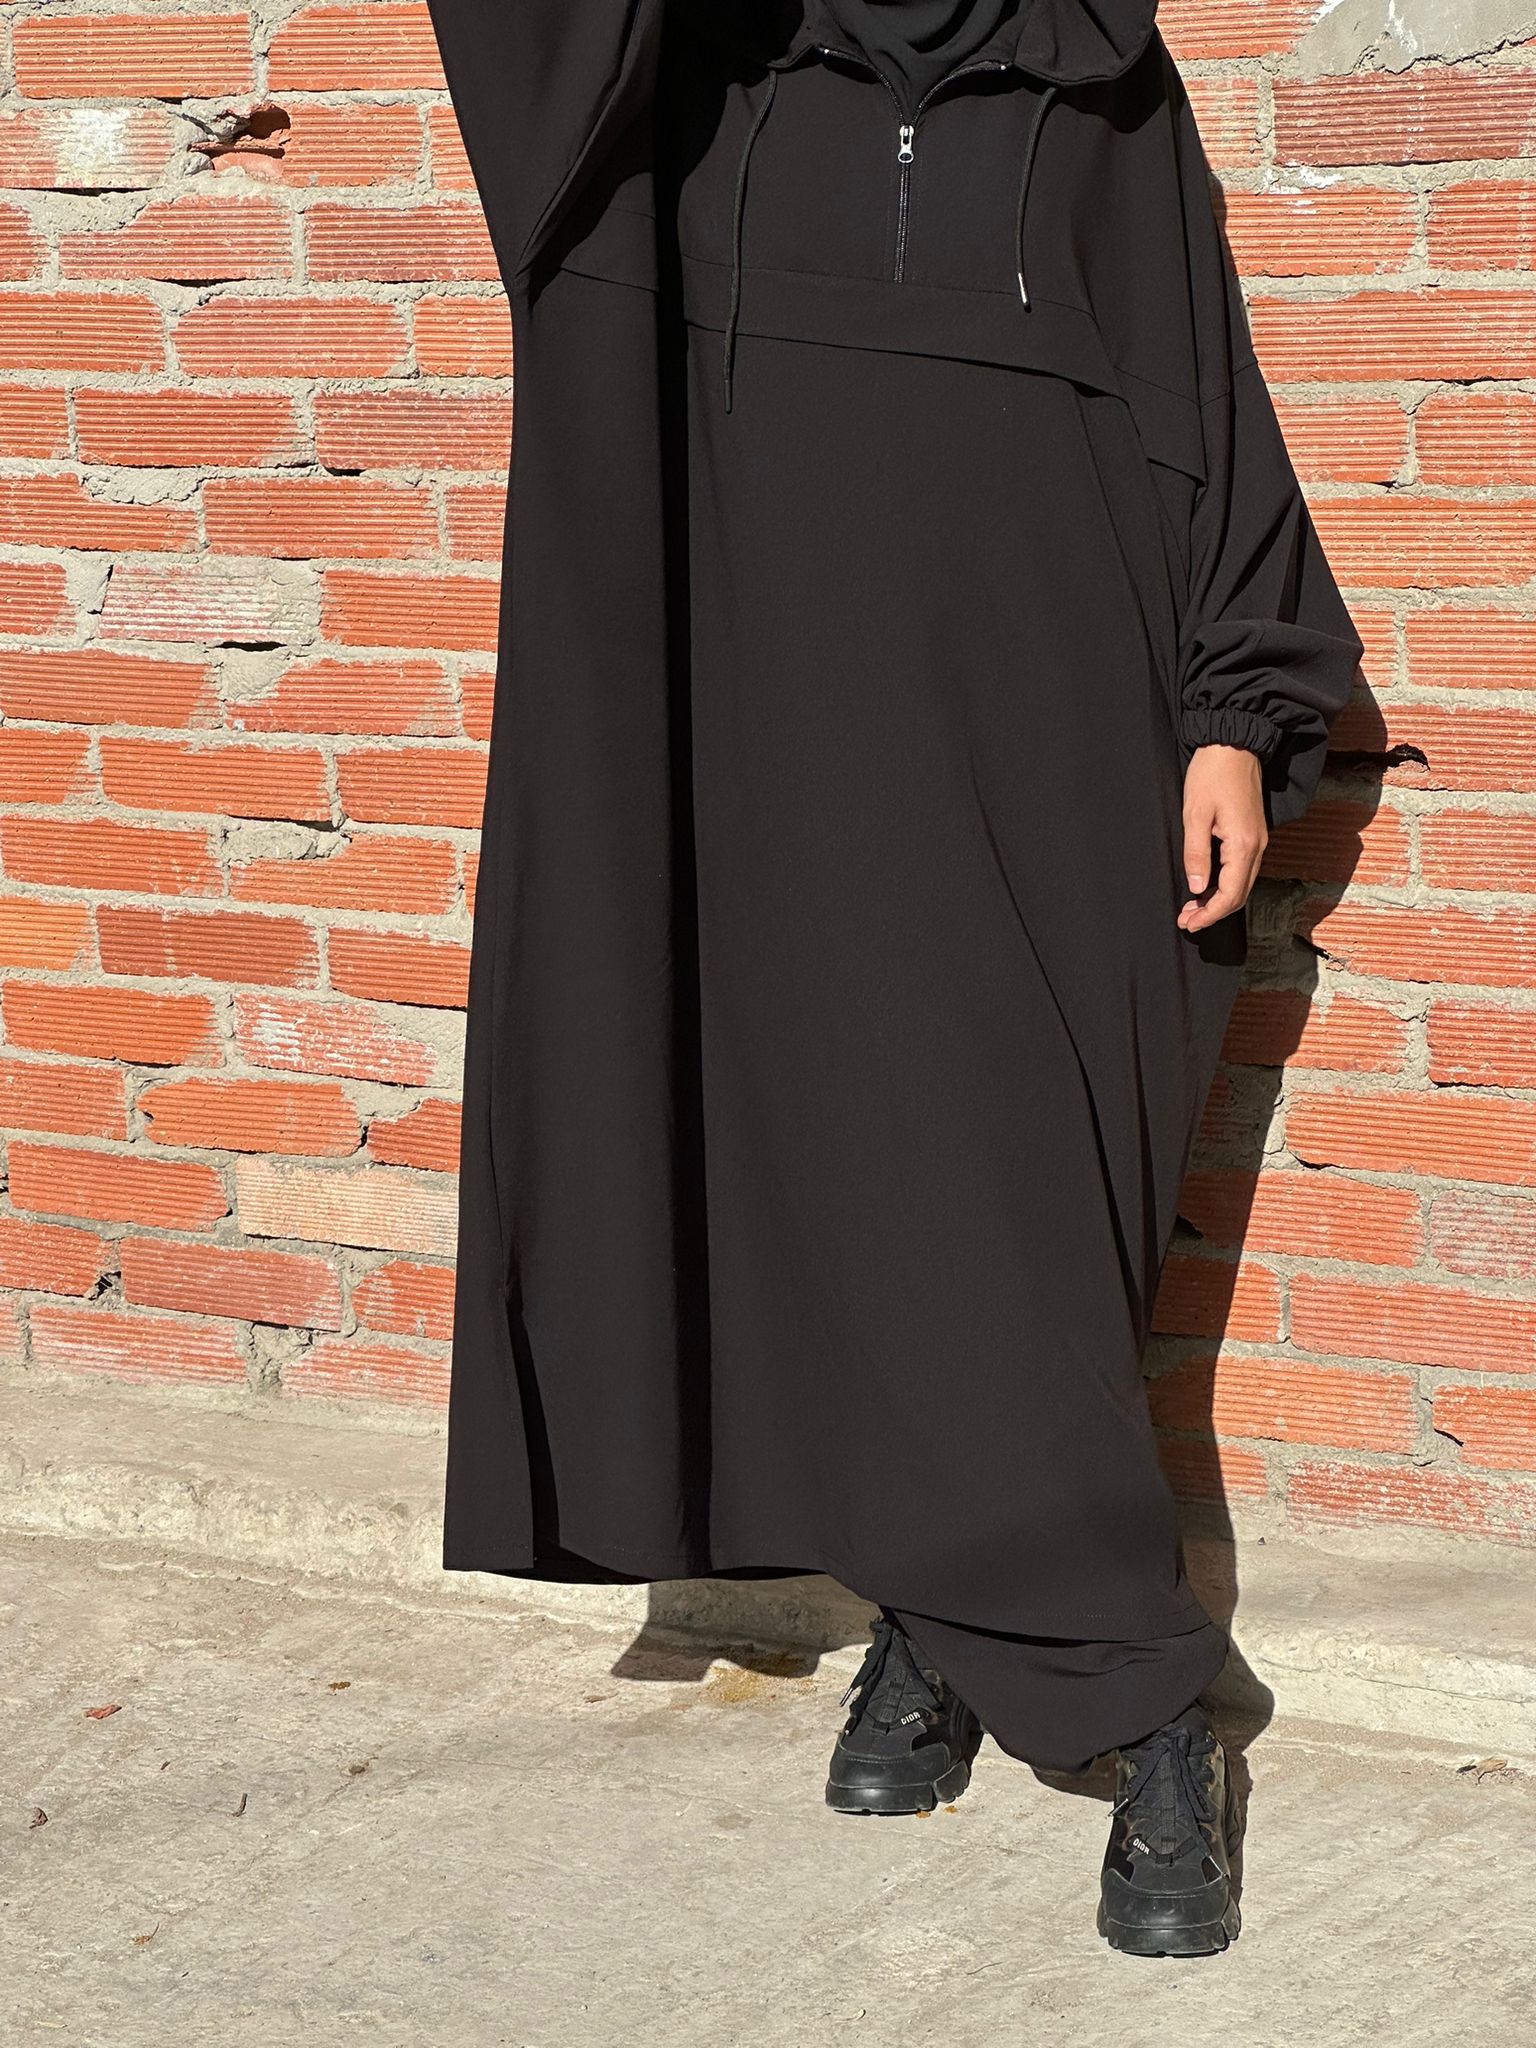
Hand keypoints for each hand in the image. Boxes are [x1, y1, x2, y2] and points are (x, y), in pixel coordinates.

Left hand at [1178, 745, 1266, 932]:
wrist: (1233, 744)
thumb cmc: (1212, 774)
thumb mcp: (1195, 814)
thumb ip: (1196, 853)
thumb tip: (1197, 887)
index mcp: (1243, 844)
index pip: (1230, 895)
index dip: (1210, 914)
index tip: (1189, 923)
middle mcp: (1256, 846)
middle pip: (1239, 894)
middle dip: (1213, 912)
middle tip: (1186, 920)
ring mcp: (1257, 840)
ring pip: (1242, 883)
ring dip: (1218, 900)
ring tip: (1192, 907)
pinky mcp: (1252, 833)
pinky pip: (1242, 869)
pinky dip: (1225, 884)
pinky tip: (1206, 885)